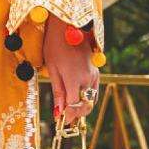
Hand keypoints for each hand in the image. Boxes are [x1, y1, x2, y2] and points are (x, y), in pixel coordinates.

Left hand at [42, 12, 99, 127]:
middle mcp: (88, 79)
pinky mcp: (96, 72)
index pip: (74, 106)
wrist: (68, 26)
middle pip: (85, 106)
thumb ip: (58, 92)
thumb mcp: (52, 69)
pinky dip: (86, 98)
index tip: (59, 122)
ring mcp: (94, 75)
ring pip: (91, 100)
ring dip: (82, 108)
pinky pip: (93, 91)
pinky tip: (76, 98)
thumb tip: (58, 112)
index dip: (67, 116)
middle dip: (76, 115)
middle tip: (64, 120)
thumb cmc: (55, 45)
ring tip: (69, 111)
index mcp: (75, 79)